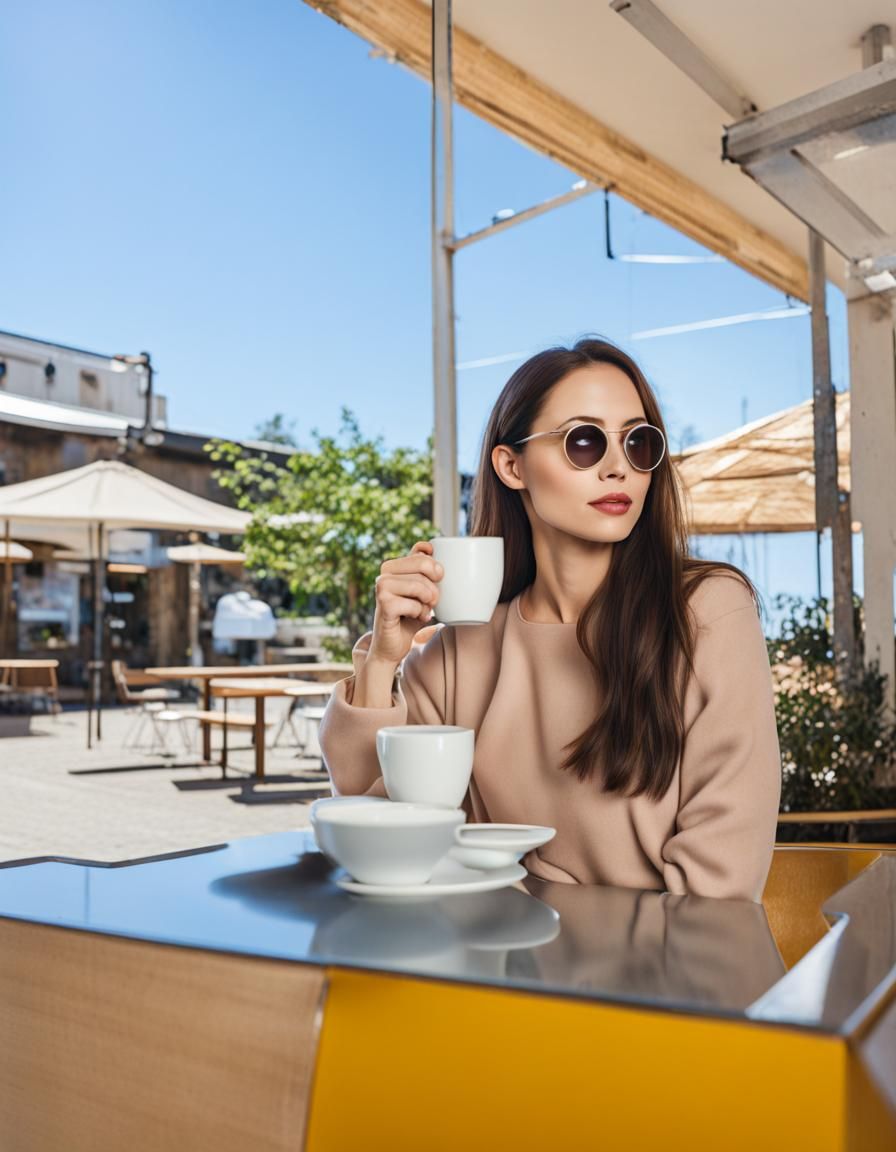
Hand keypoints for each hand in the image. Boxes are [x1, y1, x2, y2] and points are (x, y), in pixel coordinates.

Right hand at [367, 541, 442, 668]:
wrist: (394, 646)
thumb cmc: (411, 618)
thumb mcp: (422, 591)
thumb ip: (424, 571)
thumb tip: (429, 547)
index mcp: (394, 566)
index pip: (421, 552)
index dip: (434, 564)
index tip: (438, 578)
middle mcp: (385, 573)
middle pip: (423, 565)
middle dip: (435, 586)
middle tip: (434, 601)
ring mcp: (381, 587)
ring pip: (418, 584)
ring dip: (427, 602)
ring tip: (423, 611)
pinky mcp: (383, 604)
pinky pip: (412, 603)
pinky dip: (419, 613)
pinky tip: (416, 618)